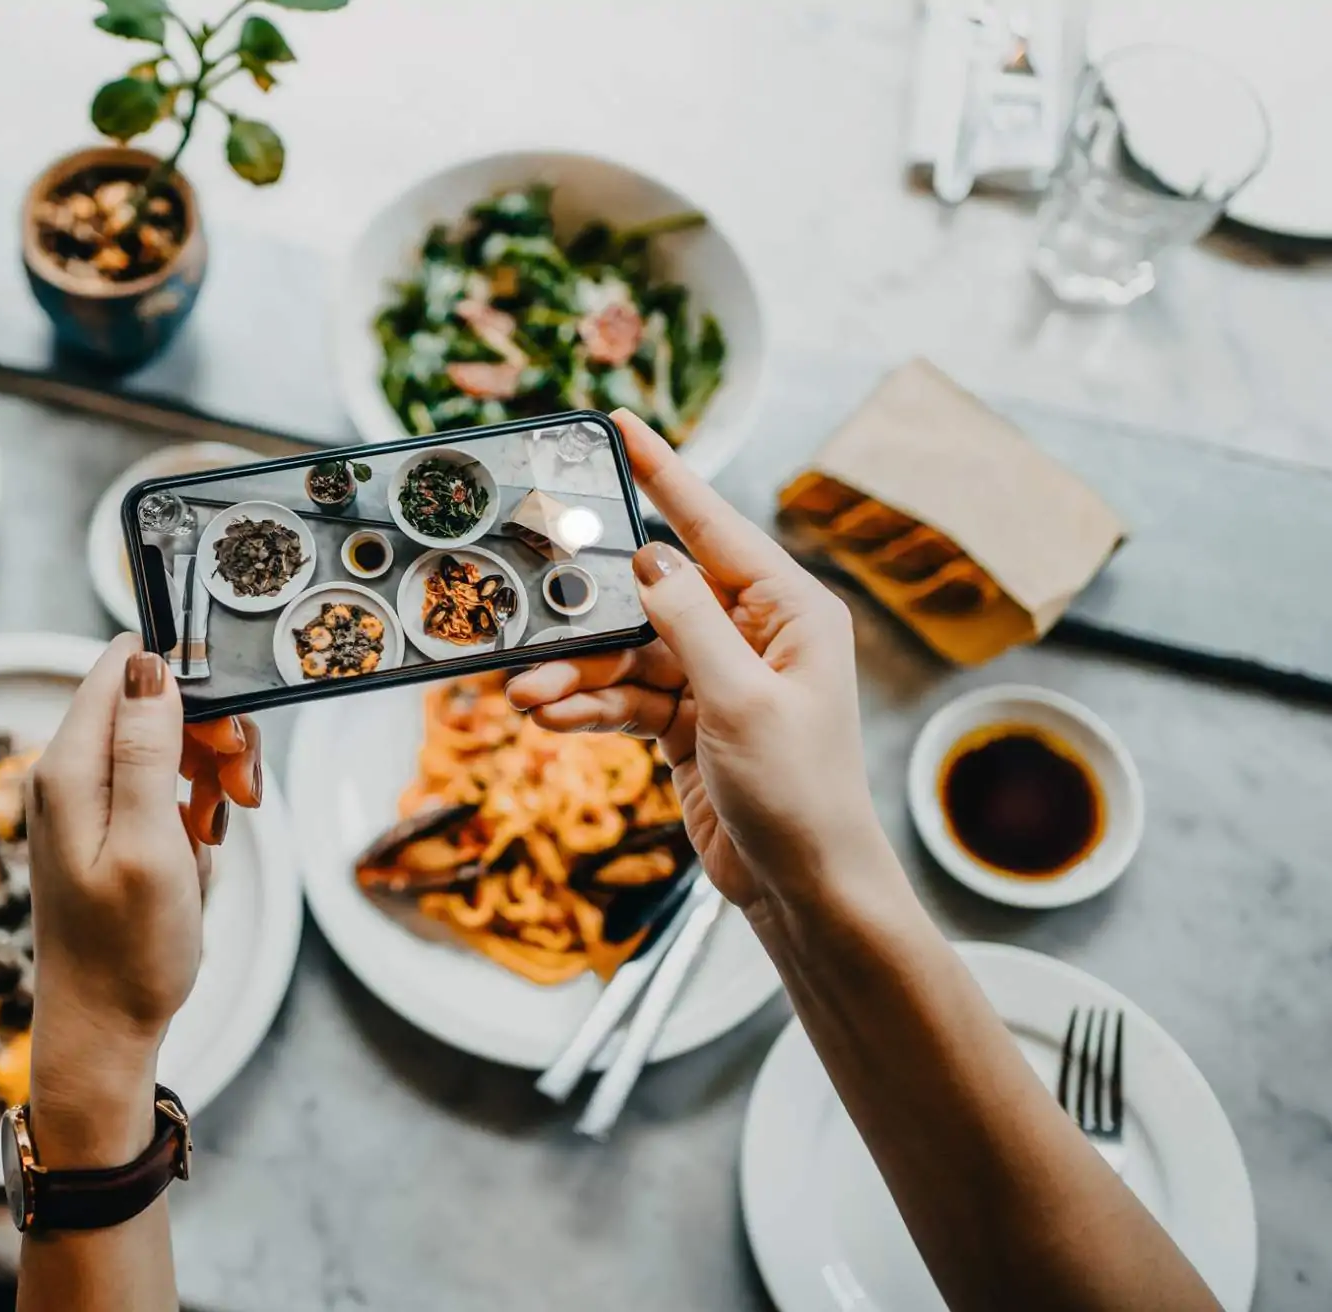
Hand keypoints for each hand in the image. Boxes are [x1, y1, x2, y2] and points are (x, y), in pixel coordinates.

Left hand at [22, 635, 260, 1160]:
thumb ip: (145, 750)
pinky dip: (191, 809)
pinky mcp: (107, 824)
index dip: (187, 682)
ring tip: (215, 831)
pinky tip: (197, 850)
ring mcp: (86, 798)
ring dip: (207, 776)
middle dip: (209, 736)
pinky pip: (161, 786)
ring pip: (165, 742)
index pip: (125, 664)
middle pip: (153, 700)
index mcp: (70, 766)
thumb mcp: (149, 846)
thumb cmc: (128, 950)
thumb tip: (148, 662)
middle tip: (237, 793)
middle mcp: (69, 770)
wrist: (103, 1028)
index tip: (223, 738)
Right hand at [507, 410, 901, 939]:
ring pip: (629, 653)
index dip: (664, 474)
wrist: (805, 889)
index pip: (714, 526)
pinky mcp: (689, 722)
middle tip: (530, 602)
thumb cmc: (800, 795)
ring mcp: (718, 678)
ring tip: (526, 692)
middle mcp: (754, 634)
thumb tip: (650, 556)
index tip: (620, 425)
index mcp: (788, 611)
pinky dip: (591, 707)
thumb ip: (690, 624)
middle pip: (655, 594)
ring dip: (578, 674)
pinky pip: (627, 697)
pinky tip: (552, 718)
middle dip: (590, 612)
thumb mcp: (742, 704)